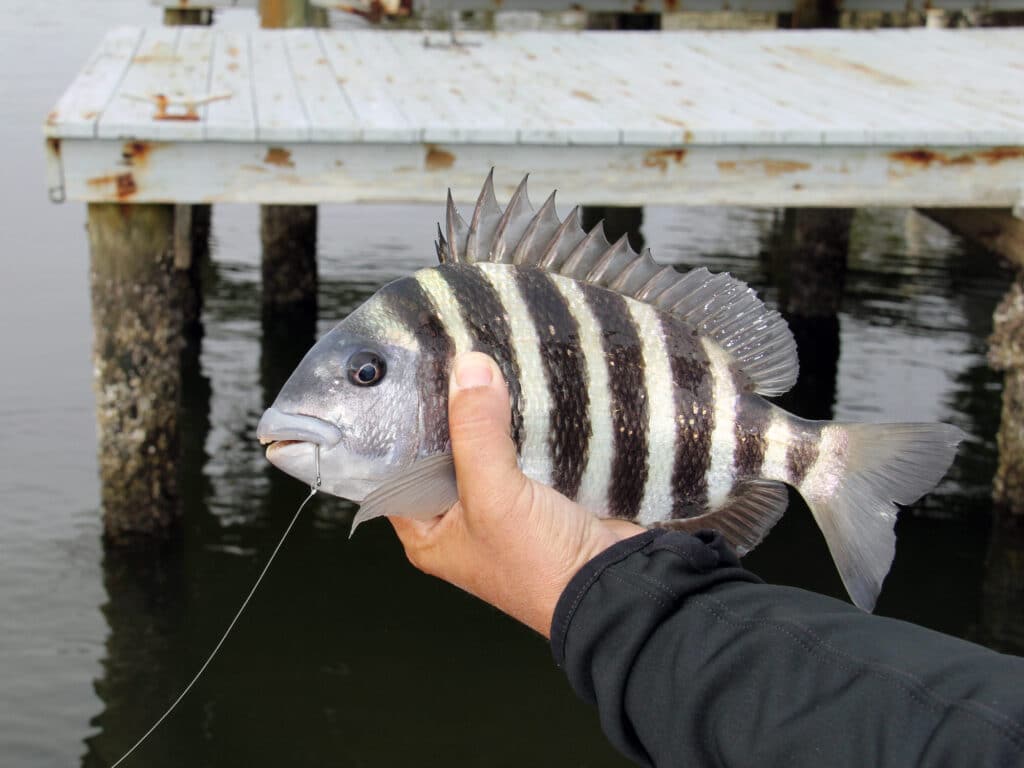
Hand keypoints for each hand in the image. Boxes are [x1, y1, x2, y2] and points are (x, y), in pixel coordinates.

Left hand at [389, 352, 642, 637]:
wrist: (614, 588)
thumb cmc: (541, 566)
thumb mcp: (495, 495)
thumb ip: (477, 431)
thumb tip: (468, 369)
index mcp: (428, 533)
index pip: (397, 469)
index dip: (400, 428)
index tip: (409, 379)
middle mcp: (458, 522)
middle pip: (443, 453)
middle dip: (450, 414)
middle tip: (451, 364)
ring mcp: (502, 509)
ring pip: (486, 448)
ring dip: (489, 417)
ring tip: (486, 369)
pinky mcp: (540, 496)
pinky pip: (523, 451)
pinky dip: (523, 427)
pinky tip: (524, 394)